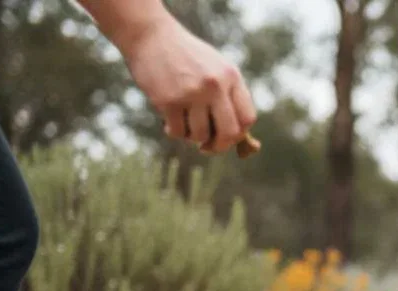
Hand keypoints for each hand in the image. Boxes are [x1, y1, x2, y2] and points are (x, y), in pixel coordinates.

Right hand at [120, 17, 256, 153]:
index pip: (247, 118)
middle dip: (219, 146)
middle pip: (229, 133)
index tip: (228, 137)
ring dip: (193, 137)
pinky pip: (178, 132)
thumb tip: (246, 142)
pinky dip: (175, 133)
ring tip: (186, 125)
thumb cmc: (186, 57)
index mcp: (231, 76)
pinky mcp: (169, 100)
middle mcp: (215, 85)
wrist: (150, 35)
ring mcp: (192, 93)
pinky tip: (170, 124)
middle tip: (208, 147)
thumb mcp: (216, 68)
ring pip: (201, 135)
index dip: (239, 134)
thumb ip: (230, 96)